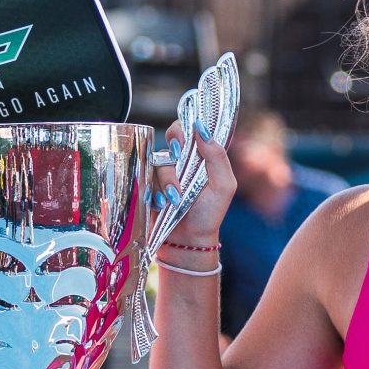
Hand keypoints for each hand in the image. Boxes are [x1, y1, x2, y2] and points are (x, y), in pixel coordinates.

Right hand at [153, 119, 235, 247]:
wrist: (188, 240)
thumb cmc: (209, 214)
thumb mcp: (223, 186)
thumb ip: (217, 157)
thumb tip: (202, 129)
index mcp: (201, 156)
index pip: (191, 129)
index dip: (185, 128)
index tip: (186, 139)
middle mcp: (182, 161)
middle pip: (171, 137)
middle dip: (174, 148)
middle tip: (178, 158)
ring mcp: (165, 173)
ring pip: (159, 161)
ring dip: (167, 180)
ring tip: (175, 199)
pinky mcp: (150, 185)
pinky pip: (145, 178)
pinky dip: (154, 191)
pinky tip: (162, 205)